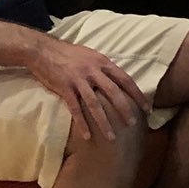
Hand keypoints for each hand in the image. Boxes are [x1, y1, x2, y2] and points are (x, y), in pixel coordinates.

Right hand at [27, 35, 148, 142]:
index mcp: (101, 62)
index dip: (137, 94)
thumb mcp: (89, 54)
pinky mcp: (64, 88)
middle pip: (113, 92)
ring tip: (112, 138)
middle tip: (133, 125)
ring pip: (95, 104)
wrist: (42, 49)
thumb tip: (117, 79)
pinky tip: (87, 136)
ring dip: (104, 122)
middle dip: (125, 110)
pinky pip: (75, 109)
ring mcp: (78, 79)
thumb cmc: (67, 53)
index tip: (146, 108)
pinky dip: (82, 124)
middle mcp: (92, 70)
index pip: (124, 79)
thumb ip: (103, 66)